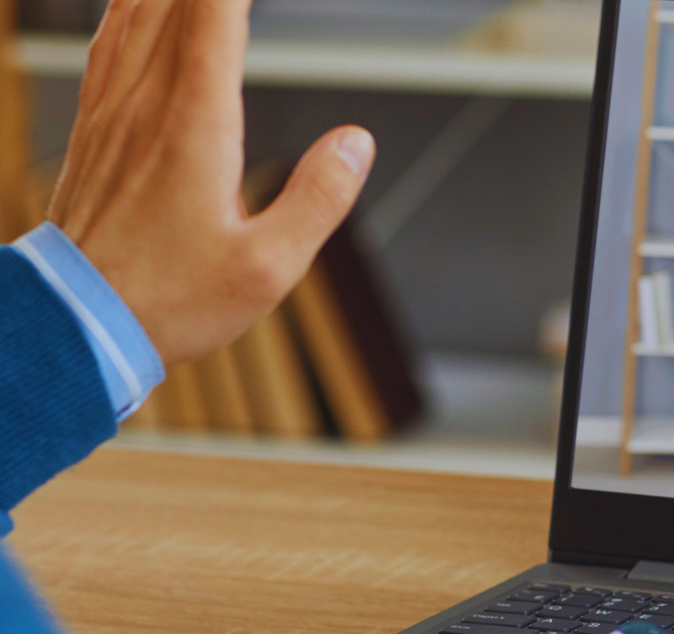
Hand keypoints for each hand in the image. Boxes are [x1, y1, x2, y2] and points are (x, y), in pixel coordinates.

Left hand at [46, 0, 374, 365]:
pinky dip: (130, 8)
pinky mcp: (93, 128)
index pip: (215, 15)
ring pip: (134, 12)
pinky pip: (108, 42)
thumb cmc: (173, 300)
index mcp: (194, 124)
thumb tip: (356, 142)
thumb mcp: (269, 266)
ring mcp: (111, 111)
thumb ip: (319, 198)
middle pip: (174, 3)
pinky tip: (138, 6)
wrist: (77, 321)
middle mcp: (145, 103)